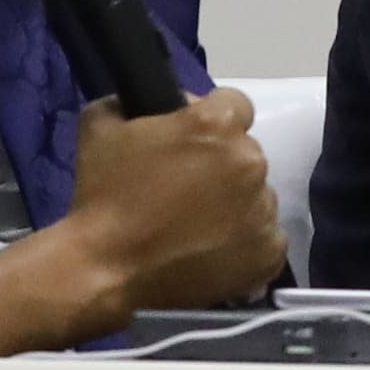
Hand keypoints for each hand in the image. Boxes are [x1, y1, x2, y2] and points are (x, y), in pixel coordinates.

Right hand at [58, 86, 286, 312]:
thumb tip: (174, 105)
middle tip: (183, 188)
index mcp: (216, 126)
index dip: (212, 117)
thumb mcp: (101, 125)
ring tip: (193, 225)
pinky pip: (265, 237)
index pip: (235, 104)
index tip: (192, 138)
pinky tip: (210, 249)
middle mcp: (250, 162)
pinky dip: (244, 242)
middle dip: (220, 163)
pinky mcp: (269, 252)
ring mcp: (264, 210)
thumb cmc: (100, 194)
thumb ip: (137, 102)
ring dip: (233, 202)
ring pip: (257, 195)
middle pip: (245, 152)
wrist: (103, 268)